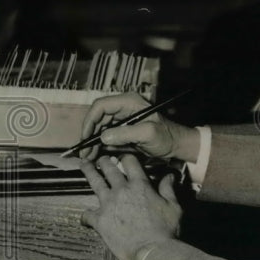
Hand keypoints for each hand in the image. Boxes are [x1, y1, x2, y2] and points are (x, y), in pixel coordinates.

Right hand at [79, 93, 199, 162]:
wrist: (176, 145)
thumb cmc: (167, 136)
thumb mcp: (147, 133)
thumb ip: (126, 133)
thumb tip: (103, 137)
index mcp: (128, 102)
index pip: (101, 106)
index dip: (90, 121)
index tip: (86, 137)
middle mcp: (122, 108)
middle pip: (97, 118)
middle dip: (89, 135)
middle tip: (84, 152)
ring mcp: (122, 120)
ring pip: (99, 129)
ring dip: (92, 143)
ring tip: (88, 157)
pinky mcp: (122, 131)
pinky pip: (106, 137)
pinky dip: (99, 146)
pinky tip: (95, 156)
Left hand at [79, 155, 181, 259]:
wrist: (152, 252)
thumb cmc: (165, 231)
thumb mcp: (173, 207)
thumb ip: (168, 189)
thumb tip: (169, 176)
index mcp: (140, 185)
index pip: (129, 161)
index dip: (126, 157)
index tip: (123, 158)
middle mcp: (122, 190)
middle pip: (108, 168)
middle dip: (104, 161)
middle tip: (101, 159)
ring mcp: (108, 204)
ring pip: (94, 182)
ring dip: (88, 172)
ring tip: (83, 165)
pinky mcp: (100, 221)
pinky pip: (87, 215)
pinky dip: (86, 216)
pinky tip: (87, 218)